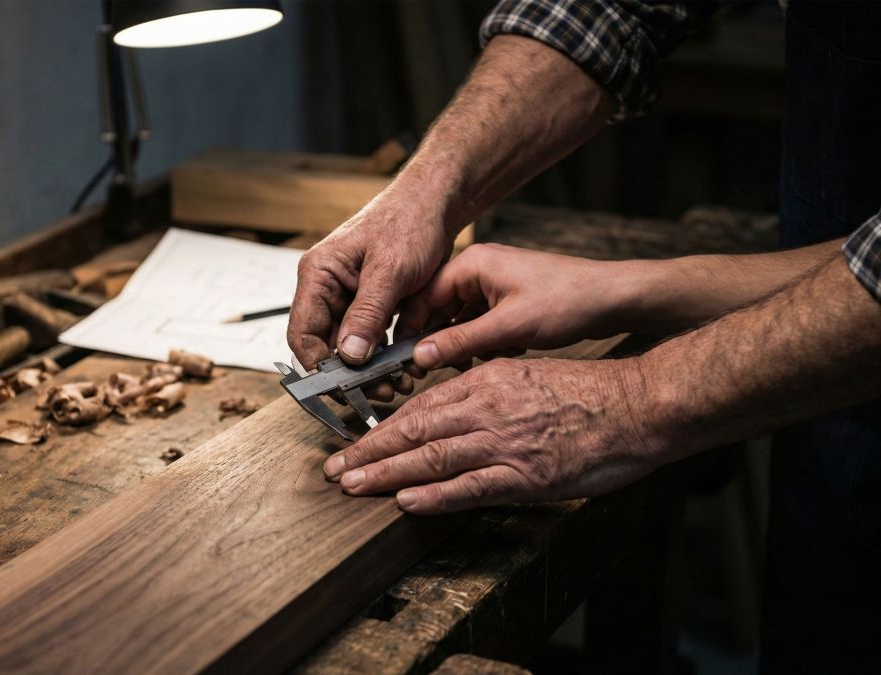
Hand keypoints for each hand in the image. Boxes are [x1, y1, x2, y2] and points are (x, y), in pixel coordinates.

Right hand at [288, 191, 453, 378]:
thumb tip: (348, 356)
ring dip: (372, 369)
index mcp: (318, 276)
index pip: (303, 333)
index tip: (345, 388)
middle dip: (352, 374)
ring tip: (399, 384)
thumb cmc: (409, 222)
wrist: (436, 203)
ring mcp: (350, 297)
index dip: (319, 366)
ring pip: (351, 347)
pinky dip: (387, 355)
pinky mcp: (372, 303)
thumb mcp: (390, 271)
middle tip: (381, 392)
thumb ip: (367, 314)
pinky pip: (372, 338)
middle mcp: (328, 289)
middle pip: (326, 346)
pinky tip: (405, 367)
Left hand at [322, 357, 664, 513]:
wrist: (637, 404)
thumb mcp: (525, 375)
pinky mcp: (525, 474)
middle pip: (413, 429)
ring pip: (430, 456)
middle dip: (368, 451)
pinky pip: (469, 486)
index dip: (382, 426)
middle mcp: (486, 406)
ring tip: (353, 485)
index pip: (420, 404)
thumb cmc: (587, 391)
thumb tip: (448, 413)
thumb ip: (485, 392)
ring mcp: (504, 441)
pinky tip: (406, 501)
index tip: (355, 441)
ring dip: (386, 473)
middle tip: (335, 468)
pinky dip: (434, 494)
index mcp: (486, 379)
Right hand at [396, 244, 634, 369]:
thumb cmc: (566, 302)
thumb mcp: (508, 328)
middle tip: (443, 368)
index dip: (412, 330)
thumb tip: (419, 356)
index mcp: (472, 264)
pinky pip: (480, 323)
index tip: (406, 361)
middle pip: (439, 309)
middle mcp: (478, 269)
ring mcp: (493, 284)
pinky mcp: (507, 299)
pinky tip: (506, 350)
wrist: (613, 299)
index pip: (422, 297)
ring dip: (467, 344)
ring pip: (459, 320)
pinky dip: (486, 341)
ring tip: (485, 358)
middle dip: (443, 340)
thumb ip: (460, 342)